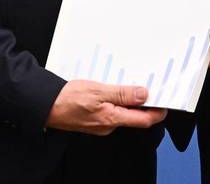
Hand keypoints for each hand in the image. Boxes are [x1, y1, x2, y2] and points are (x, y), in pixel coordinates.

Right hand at [45, 80, 166, 135]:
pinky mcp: (92, 120)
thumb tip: (143, 94)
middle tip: (148, 87)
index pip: (144, 120)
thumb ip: (122, 94)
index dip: (157, 112)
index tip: (165, 101)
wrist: (44, 106)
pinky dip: (114, 102)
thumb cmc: (67, 99)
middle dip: (143, 104)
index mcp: (112, 119)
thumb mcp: (97, 90)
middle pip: (134, 117)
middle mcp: (108, 125)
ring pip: (121, 113)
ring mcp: (100, 125)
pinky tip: (109, 90)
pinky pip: (110, 112)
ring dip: (127, 101)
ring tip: (128, 84)